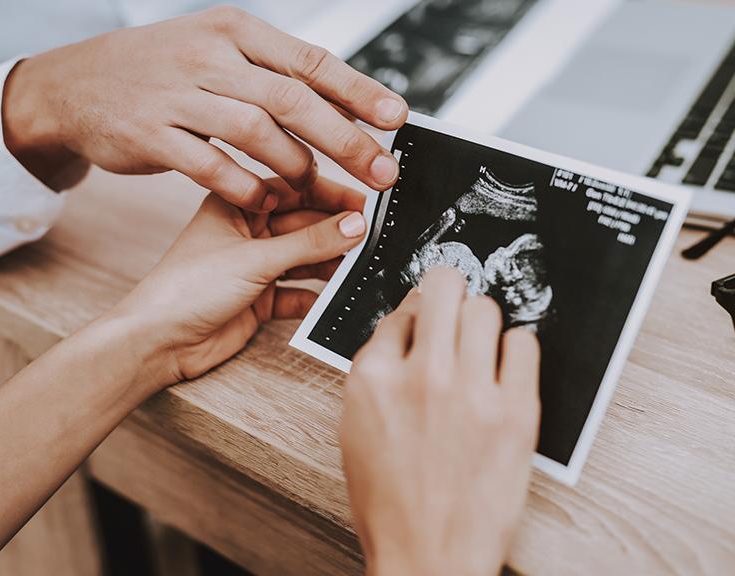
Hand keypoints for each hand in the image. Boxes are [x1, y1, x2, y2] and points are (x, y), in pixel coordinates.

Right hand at [1, 6, 407, 207]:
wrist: (76, 85)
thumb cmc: (161, 72)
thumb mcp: (216, 54)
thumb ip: (271, 76)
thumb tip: (341, 105)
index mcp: (234, 31)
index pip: (309, 60)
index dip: (358, 91)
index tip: (395, 118)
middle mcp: (209, 56)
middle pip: (292, 98)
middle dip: (345, 139)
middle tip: (380, 170)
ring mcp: (177, 95)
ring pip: (255, 131)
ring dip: (295, 166)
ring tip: (315, 188)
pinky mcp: (152, 135)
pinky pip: (211, 167)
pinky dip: (246, 187)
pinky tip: (265, 201)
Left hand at [108, 176, 365, 388]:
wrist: (158, 342)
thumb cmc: (186, 288)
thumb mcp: (255, 258)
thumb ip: (309, 243)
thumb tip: (354, 225)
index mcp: (237, 205)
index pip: (294, 189)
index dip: (331, 193)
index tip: (366, 201)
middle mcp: (247, 233)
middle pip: (304, 224)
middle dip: (336, 230)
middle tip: (372, 235)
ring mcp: (254, 267)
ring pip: (304, 258)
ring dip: (330, 263)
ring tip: (362, 264)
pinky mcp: (259, 300)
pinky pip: (298, 292)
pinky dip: (317, 295)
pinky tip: (336, 296)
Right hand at [340, 268, 540, 575]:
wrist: (428, 555)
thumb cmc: (389, 500)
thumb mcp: (357, 428)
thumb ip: (377, 373)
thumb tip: (406, 329)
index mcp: (372, 379)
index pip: (399, 311)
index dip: (414, 315)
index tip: (424, 321)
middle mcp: (420, 376)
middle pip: (443, 288)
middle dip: (447, 290)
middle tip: (454, 303)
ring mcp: (470, 392)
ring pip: (485, 308)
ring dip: (481, 319)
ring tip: (480, 342)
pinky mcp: (516, 413)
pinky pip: (524, 344)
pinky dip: (515, 348)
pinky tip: (504, 367)